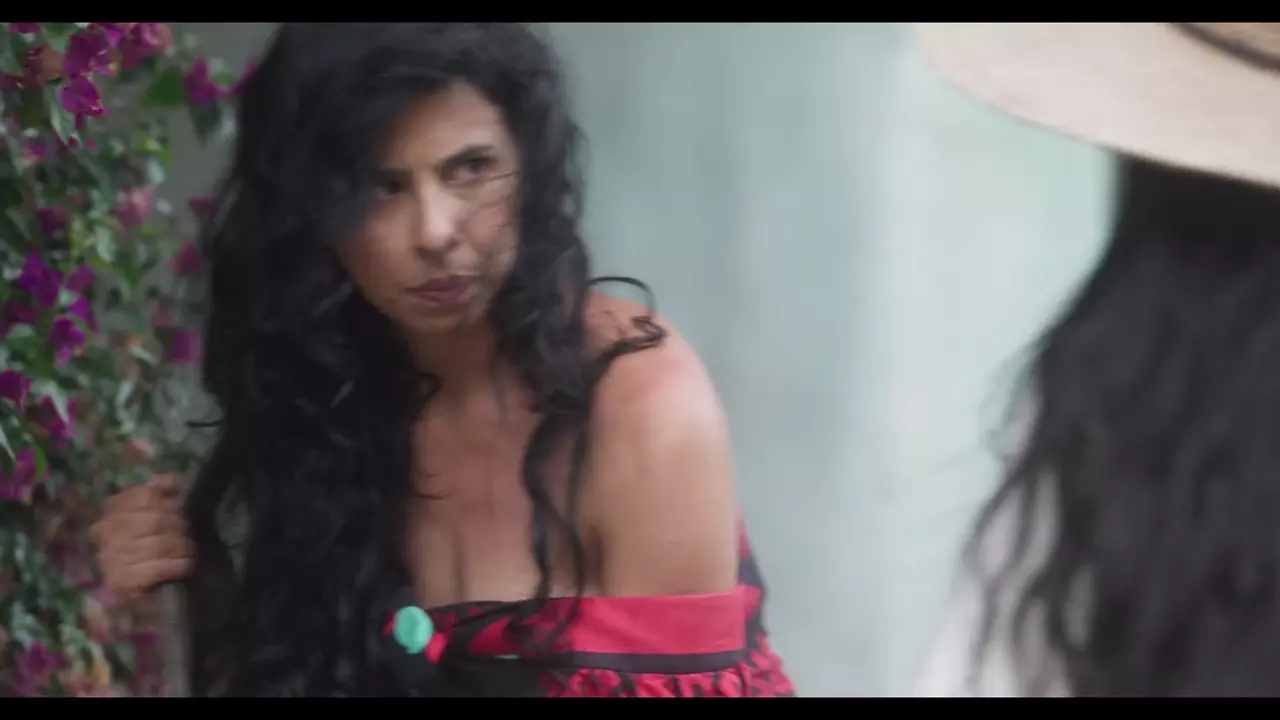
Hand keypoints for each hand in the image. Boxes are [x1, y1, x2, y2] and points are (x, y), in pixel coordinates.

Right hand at [90, 474, 193, 600]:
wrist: (146, 594)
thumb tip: (169, 480)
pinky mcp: (121, 582)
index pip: (142, 496)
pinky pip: (156, 568)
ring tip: (188, 549)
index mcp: (110, 513)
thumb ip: (157, 496)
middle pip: (153, 520)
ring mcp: (110, 559)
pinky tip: (185, 565)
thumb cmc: (152, 548)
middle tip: (187, 532)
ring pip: (157, 545)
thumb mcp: (154, 516)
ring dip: (180, 546)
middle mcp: (104, 534)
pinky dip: (176, 565)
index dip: (167, 500)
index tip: (179, 507)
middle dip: (177, 525)